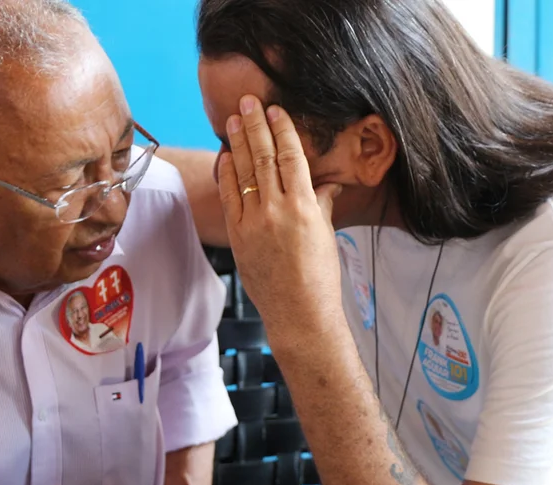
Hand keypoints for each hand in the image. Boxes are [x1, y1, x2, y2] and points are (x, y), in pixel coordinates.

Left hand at [217, 96, 344, 333]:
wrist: (300, 314)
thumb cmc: (320, 278)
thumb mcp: (326, 236)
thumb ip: (323, 205)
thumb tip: (327, 184)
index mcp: (305, 207)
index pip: (292, 158)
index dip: (282, 130)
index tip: (275, 110)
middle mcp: (278, 211)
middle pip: (264, 158)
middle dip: (255, 126)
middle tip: (247, 101)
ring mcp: (254, 223)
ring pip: (244, 173)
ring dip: (238, 143)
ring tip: (232, 119)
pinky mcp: (238, 237)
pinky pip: (229, 198)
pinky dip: (226, 174)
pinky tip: (225, 156)